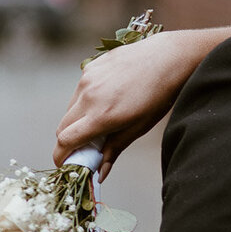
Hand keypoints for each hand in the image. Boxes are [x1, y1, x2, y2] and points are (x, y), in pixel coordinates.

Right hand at [54, 31, 192, 179]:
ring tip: (102, 118)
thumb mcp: (139, 127)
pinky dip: (86, 99)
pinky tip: (109, 96)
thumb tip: (100, 173)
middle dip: (69, 140)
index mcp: (100, 116)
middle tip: (86, 144)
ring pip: (70, 107)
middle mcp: (88, 96)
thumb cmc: (159, 95)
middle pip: (62, 126)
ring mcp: (87, 79)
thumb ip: (114, 149)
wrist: (169, 58)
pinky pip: (80, 89)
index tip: (66, 162)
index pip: (64, 141)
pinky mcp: (91, 66)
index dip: (61, 155)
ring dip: (78, 118)